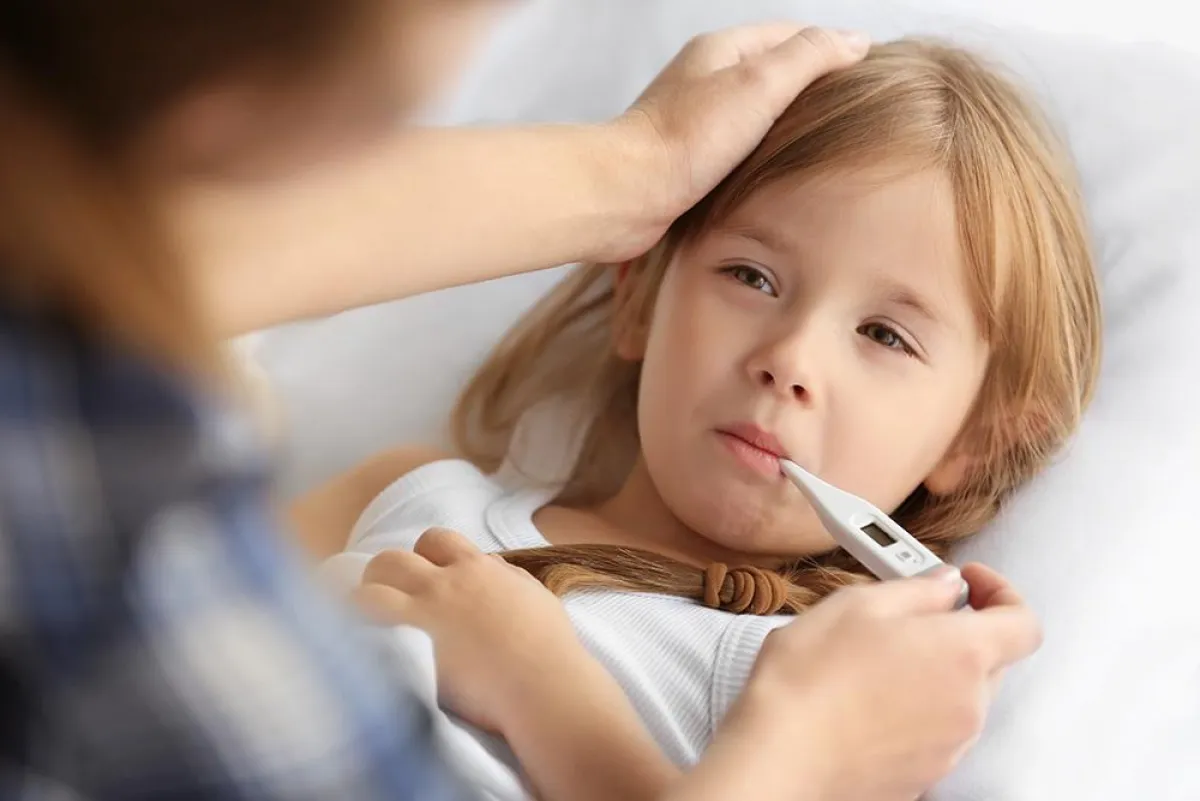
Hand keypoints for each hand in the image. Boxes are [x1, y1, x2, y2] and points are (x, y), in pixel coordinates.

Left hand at [351, 528, 582, 733]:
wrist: (543, 685)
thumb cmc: (548, 645)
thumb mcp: (533, 595)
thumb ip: (507, 577)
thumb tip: (491, 565)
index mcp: (476, 568)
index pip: (436, 540)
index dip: (425, 555)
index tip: (425, 576)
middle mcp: (444, 585)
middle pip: (392, 560)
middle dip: (384, 576)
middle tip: (386, 599)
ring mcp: (423, 616)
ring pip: (369, 591)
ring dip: (363, 603)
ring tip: (361, 622)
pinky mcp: (409, 650)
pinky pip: (366, 630)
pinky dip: (357, 635)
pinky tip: (354, 647)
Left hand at [599, 24, 868, 260]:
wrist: (627, 195)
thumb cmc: (685, 140)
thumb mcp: (759, 83)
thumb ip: (809, 57)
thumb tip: (855, 40)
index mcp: (720, 51)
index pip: (789, 37)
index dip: (829, 51)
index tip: (865, 74)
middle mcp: (704, 81)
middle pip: (770, 76)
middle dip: (810, 91)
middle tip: (852, 116)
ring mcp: (693, 123)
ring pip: (752, 117)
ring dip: (784, 130)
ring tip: (824, 150)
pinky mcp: (686, 163)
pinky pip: (734, 153)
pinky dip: (759, 160)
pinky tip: (778, 179)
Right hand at [699, 564, 1040, 800]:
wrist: (779, 756)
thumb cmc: (810, 679)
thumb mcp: (858, 603)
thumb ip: (917, 588)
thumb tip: (944, 584)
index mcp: (963, 654)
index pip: (1022, 622)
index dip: (1001, 593)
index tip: (968, 582)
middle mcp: (968, 705)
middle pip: (990, 660)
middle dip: (957, 632)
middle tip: (905, 616)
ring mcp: (949, 746)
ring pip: (959, 697)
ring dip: (931, 673)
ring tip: (871, 661)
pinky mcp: (923, 775)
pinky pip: (934, 731)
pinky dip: (912, 710)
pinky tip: (864, 700)